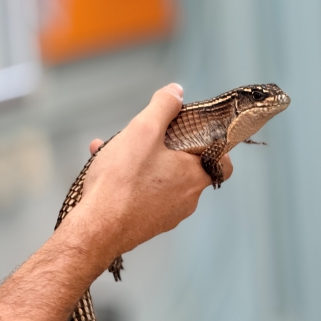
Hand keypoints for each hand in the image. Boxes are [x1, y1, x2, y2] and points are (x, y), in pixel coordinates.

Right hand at [61, 83, 232, 266]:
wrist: (96, 228)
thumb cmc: (123, 181)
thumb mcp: (144, 130)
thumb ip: (164, 107)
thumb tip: (176, 92)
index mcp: (195, 176)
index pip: (223, 162)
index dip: (212, 144)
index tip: (192, 133)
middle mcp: (187, 200)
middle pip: (186, 167)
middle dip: (164, 147)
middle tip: (143, 137)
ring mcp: (167, 216)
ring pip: (160, 180)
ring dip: (142, 162)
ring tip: (113, 150)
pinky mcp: (146, 225)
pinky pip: (144, 196)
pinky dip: (130, 181)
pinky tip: (104, 169)